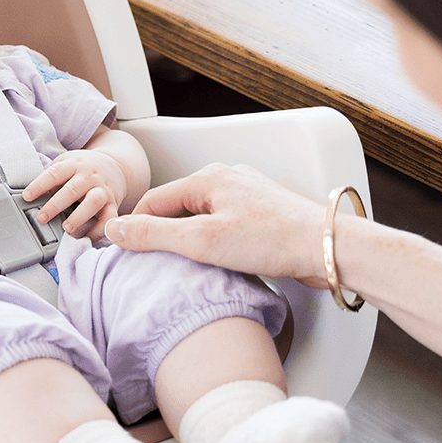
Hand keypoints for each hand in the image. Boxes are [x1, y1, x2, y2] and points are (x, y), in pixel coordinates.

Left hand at [22, 149, 128, 239]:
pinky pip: (109, 218)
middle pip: (72, 190)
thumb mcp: (67, 163)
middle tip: (41, 218)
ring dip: (79, 216)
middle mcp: (89, 177)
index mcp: (73, 165)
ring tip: (67, 229)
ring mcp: (102, 190)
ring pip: (93, 202)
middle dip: (55, 205)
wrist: (116, 166)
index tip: (26, 197)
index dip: (40, 185)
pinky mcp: (113, 203)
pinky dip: (100, 230)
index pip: (55, 173)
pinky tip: (87, 238)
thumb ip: (54, 178)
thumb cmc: (83, 168)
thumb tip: (34, 198)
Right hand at [104, 163, 330, 286]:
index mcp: (207, 177)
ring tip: (188, 265)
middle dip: (163, 232)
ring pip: (201, 215)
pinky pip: (223, 223)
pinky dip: (213, 240)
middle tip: (155, 263)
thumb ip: (152, 235)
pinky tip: (219, 261)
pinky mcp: (262, 212)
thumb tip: (116, 230)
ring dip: (190, 238)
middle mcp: (227, 178)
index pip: (153, 200)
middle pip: (177, 206)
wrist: (325, 247)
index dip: (135, 227)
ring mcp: (247, 194)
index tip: (125, 252)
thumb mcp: (200, 241)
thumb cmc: (271, 240)